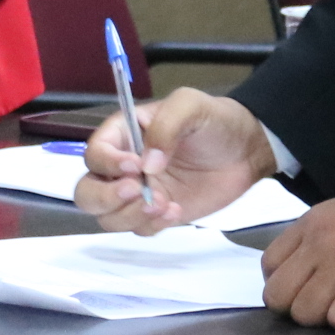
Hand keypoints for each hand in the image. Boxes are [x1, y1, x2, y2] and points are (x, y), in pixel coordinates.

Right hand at [74, 87, 276, 232]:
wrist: (247, 149)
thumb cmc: (215, 120)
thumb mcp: (191, 106)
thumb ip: (166, 126)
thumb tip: (147, 164)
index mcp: (123, 134)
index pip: (95, 152)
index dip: (107, 163)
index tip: (135, 167)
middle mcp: (122, 166)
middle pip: (87, 191)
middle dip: (106, 197)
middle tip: (138, 191)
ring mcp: (138, 193)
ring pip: (108, 216)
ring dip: (130, 215)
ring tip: (164, 204)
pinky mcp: (156, 214)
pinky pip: (138, 229)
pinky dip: (152, 225)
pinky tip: (176, 211)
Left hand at [260, 171, 334, 329]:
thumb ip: (319, 238)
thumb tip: (305, 273)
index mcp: (311, 222)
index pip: (269, 266)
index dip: (284, 284)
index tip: (304, 288)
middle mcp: (320, 242)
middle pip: (278, 296)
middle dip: (297, 308)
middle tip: (323, 305)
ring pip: (305, 313)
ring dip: (323, 318)